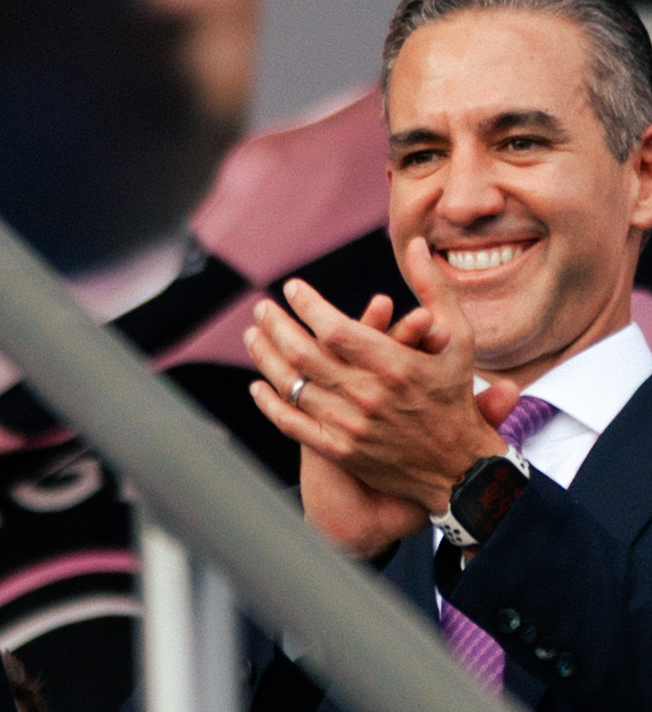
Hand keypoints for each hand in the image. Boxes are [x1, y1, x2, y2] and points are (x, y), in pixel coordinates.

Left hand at [247, 277, 509, 558]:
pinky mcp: (340, 451)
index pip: (335, 329)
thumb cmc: (456, 395)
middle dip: (276, 326)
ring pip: (293, 386)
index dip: (307, 306)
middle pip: (304, 355)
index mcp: (395, 365)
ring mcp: (350, 426)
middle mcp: (368, 395)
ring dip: (266, 358)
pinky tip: (258, 385)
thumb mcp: (459, 339)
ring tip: (252, 335)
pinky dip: (270, 403)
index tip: (292, 289)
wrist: (458, 467)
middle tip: (261, 307)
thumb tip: (412, 244)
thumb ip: (434, 289)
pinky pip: (292, 424)